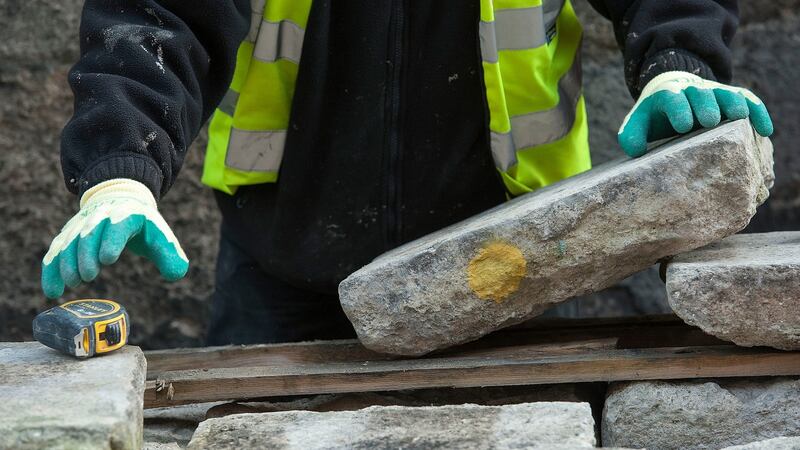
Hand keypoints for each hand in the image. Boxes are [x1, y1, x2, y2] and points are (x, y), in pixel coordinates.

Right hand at [42, 178, 188, 298]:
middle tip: (88, 277)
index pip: (118, 225)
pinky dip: (51, 269)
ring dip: (66, 262)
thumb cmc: (144, 225)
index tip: (108, 259)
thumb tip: (177, 273)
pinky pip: (56, 250)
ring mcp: (82, 223)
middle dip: (86, 254)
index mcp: (127, 213)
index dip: (112, 241)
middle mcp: (101, 215)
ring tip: (71, 284)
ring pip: (69, 240)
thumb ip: (170, 255)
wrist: (122, 198)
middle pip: (89, 232)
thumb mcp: (160, 235)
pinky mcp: (69, 233)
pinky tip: (52, 290)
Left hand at [618, 71, 772, 156]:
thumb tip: (635, 151)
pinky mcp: (732, 97)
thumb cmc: (655, 115)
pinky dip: (757, 111)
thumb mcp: (638, 122)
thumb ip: (631, 135)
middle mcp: (694, 90)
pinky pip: (747, 100)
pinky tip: (765, 130)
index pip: (673, 99)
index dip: (679, 109)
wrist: (673, 91)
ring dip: (734, 103)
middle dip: (706, 105)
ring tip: (740, 118)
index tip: (683, 125)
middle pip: (702, 94)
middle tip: (710, 121)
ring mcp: (715, 92)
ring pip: (727, 93)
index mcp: (668, 95)